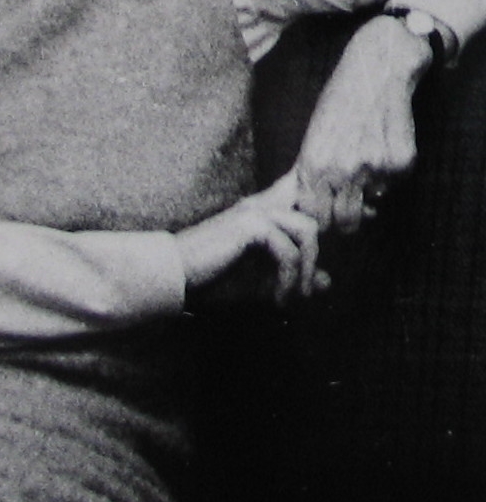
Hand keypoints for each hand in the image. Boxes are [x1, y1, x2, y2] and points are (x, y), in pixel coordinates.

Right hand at [176, 171, 327, 303]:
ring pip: (307, 232)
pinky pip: (288, 251)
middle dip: (316, 258)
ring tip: (294, 295)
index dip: (325, 222)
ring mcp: (256, 212)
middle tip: (306, 291)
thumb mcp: (260, 282)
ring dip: (306, 269)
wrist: (174, 277)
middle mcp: (261, 207)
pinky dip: (288, 279)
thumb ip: (292, 279)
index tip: (323, 258)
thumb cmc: (211, 279)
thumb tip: (327, 281)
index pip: (303, 204)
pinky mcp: (250, 225)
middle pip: (313, 222)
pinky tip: (276, 297)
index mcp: (262, 214)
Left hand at [294, 15, 430, 233]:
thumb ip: (307, 173)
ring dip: (369, 193)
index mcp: (313, 164)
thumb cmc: (339, 103)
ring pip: (372, 204)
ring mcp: (373, 168)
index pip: (315, 217)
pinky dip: (389, 173)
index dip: (321, 218)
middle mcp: (342, 170)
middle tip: (348, 204)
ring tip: (365, 161)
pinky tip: (382, 145)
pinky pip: (393, 184)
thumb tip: (302, 209)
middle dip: (346, 219)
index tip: (326, 211)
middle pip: (345, 223)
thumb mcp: (312, 135)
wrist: (375, 70)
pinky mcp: (401, 163)